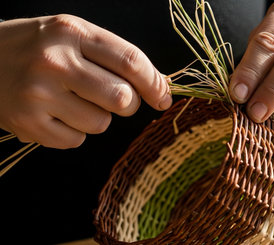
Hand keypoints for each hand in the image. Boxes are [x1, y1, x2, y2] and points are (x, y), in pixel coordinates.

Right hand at [0, 15, 170, 148]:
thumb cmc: (38, 47)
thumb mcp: (74, 36)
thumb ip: (114, 57)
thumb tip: (160, 88)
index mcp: (72, 32)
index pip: (130, 61)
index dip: (154, 84)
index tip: (163, 98)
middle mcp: (54, 61)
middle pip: (122, 98)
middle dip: (129, 104)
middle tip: (116, 99)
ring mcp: (38, 94)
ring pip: (101, 123)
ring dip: (97, 117)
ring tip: (72, 100)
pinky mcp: (26, 122)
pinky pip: (76, 140)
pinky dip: (74, 132)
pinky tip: (55, 114)